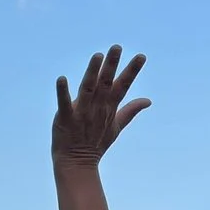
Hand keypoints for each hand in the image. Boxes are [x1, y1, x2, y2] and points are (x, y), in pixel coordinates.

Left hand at [52, 45, 149, 166]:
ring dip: (92, 73)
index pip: (123, 86)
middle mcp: (97, 108)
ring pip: (88, 89)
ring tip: (97, 56)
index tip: (141, 56)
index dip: (132, 71)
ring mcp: (82, 113)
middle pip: (106, 83)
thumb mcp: (117, 127)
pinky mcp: (65, 119)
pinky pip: (64, 104)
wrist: (77, 163)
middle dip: (111, 65)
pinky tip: (61, 78)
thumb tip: (149, 100)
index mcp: (109, 108)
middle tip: (116, 47)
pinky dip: (62, 92)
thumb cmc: (96, 144)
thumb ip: (131, 110)